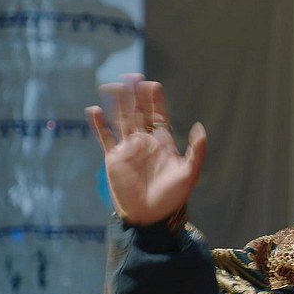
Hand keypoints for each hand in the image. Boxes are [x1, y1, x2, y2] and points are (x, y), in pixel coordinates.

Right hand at [85, 75, 206, 225]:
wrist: (151, 217)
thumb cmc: (173, 197)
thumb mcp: (190, 172)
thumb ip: (196, 150)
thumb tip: (199, 126)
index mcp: (164, 142)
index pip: (158, 115)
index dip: (155, 100)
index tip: (152, 85)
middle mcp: (145, 141)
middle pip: (139, 112)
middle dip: (135, 95)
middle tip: (132, 76)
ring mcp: (129, 149)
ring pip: (121, 120)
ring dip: (117, 104)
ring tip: (112, 85)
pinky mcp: (114, 159)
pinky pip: (105, 137)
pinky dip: (99, 124)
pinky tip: (94, 109)